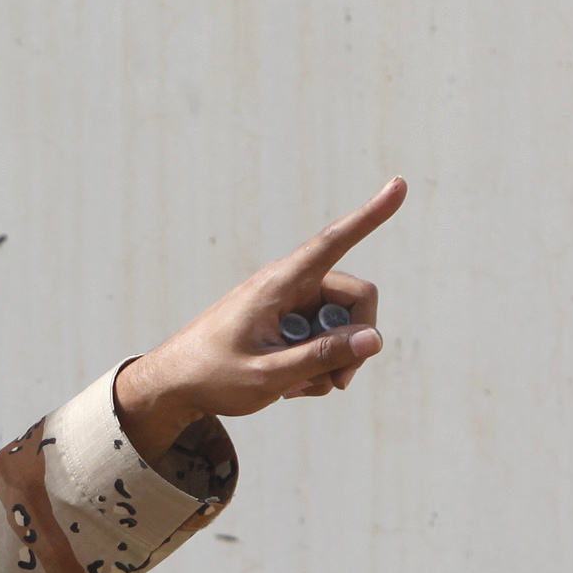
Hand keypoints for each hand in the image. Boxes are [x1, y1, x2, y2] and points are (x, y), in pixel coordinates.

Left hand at [112, 175, 407, 456]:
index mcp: (279, 283)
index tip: (400, 184)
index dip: (370, 215)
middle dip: (357, 342)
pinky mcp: (287, 324)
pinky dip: (317, 365)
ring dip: (333, 360)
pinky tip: (291, 386)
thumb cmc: (211, 377)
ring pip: (343, 325)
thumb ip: (320, 358)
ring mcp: (290, 304)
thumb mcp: (267, 376)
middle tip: (340, 383)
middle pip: (355, 298)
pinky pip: (324, 339)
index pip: (334, 242)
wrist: (172, 387)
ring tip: (299, 389)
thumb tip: (373, 340)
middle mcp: (289, 285)